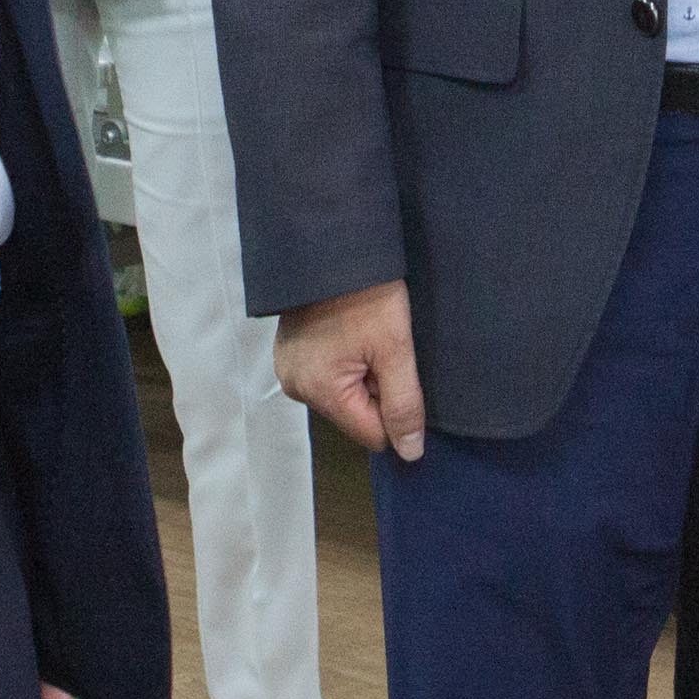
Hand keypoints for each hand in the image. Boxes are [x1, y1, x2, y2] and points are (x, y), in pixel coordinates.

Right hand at [279, 281, 427, 461]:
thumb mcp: (396, 349)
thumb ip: (404, 405)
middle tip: (379, 346)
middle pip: (355, 415)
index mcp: (320, 391)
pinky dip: (344, 361)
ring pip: (343, 395)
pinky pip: (326, 376)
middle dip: (375, 388)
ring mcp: (288, 370)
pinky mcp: (289, 354)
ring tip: (363, 336)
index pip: (372, 434)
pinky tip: (349, 332)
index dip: (394, 409)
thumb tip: (410, 453)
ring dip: (360, 374)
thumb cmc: (367, 293)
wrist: (333, 245)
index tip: (395, 369)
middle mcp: (296, 388)